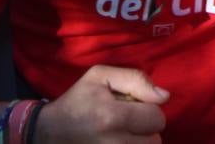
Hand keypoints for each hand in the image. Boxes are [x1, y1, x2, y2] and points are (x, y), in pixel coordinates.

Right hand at [36, 65, 167, 143]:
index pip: (156, 118)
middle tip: (128, 121)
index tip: (134, 106)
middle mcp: (115, 143)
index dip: (149, 109)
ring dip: (140, 141)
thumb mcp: (100, 76)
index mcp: (112, 117)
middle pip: (155, 139)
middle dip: (146, 128)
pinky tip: (120, 140)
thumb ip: (135, 79)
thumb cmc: (77, 100)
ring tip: (124, 133)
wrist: (50, 132)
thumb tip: (164, 96)